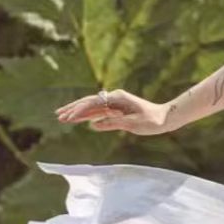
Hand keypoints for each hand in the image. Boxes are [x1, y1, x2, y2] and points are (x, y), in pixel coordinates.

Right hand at [55, 89, 170, 135]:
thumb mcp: (133, 123)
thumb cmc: (152, 120)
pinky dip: (88, 116)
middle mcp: (114, 98)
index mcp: (118, 98)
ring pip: (92, 107)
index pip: (94, 103)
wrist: (165, 118)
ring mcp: (115, 104)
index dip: (80, 110)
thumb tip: (93, 125)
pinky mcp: (117, 110)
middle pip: (89, 102)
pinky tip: (79, 120)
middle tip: (58, 116)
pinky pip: (99, 112)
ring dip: (78, 112)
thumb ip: (113, 123)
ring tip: (63, 118)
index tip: (70, 118)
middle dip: (73, 108)